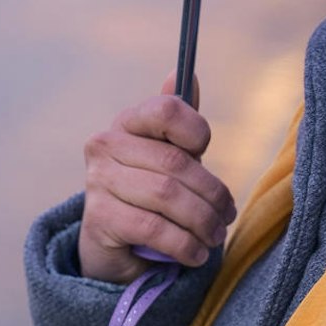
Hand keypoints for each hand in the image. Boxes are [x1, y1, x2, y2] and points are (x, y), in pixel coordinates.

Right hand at [77, 72, 236, 282]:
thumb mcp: (169, 155)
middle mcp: (105, 145)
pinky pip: (154, 228)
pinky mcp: (99, 218)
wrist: (112, 245)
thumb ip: (179, 120)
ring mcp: (98, 181)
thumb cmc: (148, 192)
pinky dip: (184, 245)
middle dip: (212, 194)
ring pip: (167, 196)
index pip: (166, 110)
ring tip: (215, 236)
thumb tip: (184, 72)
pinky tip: (196, 254)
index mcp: (126, 123)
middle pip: (175, 163)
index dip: (197, 131)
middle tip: (227, 216)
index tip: (206, 152)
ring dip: (202, 222)